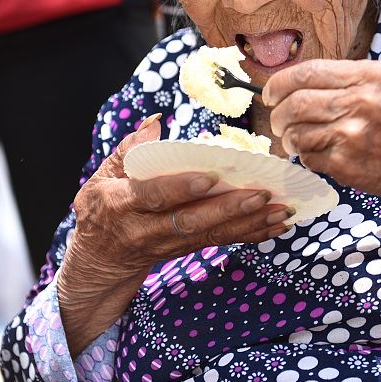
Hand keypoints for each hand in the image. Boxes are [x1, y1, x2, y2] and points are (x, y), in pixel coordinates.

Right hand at [58, 115, 292, 350]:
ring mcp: (169, 243)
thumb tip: (156, 122)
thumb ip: (128, 150)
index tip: (209, 177)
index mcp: (123, 204)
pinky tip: (276, 224)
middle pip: (191, 220)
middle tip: (261, 193)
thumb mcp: (101, 177)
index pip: (153, 196)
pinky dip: (251, 233)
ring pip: (211, 234)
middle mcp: (147, 229)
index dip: (180, 188)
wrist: (99, 259)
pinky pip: (220, 241)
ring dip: (249, 223)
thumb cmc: (102, 208)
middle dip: (228, 208)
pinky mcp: (186, 249)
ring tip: (281, 209)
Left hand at [265, 59, 380, 208]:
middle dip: (279, 115)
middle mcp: (362, 101)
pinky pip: (308, 158)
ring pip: (297, 132)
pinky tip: (324, 157)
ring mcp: (353, 133)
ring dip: (291, 140)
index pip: (307, 71)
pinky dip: (308, 159)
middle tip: (279, 123)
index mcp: (371, 75)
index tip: (270, 94)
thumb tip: (294, 82)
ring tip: (301, 143)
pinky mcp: (347, 163)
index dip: (279, 83)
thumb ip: (347, 81)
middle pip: (295, 102)